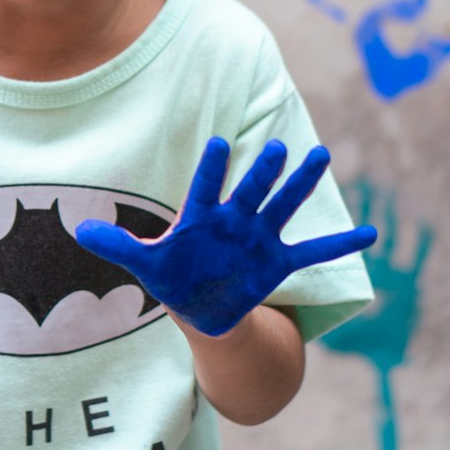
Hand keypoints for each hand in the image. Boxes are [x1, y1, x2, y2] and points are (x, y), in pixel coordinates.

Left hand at [75, 137, 376, 336]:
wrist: (202, 306)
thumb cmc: (171, 276)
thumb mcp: (145, 264)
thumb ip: (118, 246)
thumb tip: (78, 229)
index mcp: (201, 217)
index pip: (205, 189)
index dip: (211, 169)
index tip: (217, 143)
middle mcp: (234, 220)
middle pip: (251, 191)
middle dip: (263, 172)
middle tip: (277, 146)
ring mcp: (259, 238)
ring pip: (283, 205)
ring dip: (302, 183)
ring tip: (321, 153)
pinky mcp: (277, 262)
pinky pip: (313, 252)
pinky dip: (341, 245)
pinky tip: (371, 234)